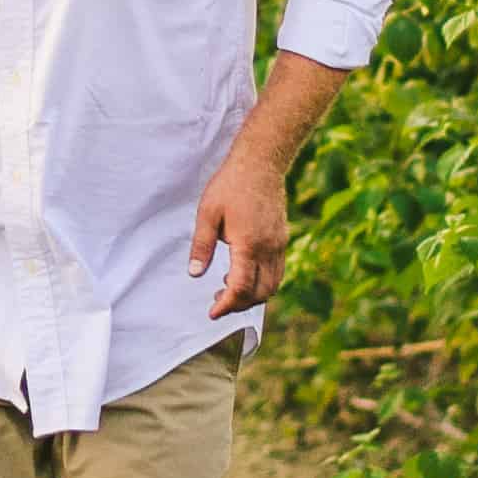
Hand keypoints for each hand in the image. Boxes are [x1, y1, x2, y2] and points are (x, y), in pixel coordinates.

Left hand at [189, 150, 292, 314]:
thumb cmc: (231, 185)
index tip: (212, 313)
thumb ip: (202, 246)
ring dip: (253, 295)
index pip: (242, 288)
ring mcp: (279, 245)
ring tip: (227, 289)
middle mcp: (269, 249)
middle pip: (261, 293)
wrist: (261, 164)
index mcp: (249, 244)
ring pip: (273, 285)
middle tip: (217, 302)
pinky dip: (263, 282)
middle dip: (239, 304)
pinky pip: (277, 271)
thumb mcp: (208, 213)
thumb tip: (195, 273)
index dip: (227, 305)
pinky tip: (243, 272)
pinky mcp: (282, 239)